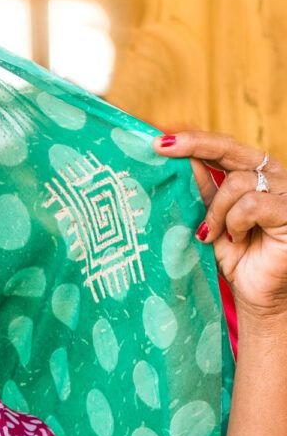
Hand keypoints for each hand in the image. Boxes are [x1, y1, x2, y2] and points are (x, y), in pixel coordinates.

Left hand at [155, 131, 286, 319]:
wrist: (257, 294)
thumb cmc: (238, 258)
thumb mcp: (212, 221)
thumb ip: (204, 192)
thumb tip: (183, 161)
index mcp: (254, 173)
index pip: (224, 147)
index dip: (194, 141)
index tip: (160, 140)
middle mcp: (272, 175)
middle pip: (230, 149)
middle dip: (194, 146)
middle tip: (162, 147)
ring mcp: (284, 191)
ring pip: (236, 183)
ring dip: (217, 213)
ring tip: (219, 236)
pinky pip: (251, 205)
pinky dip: (236, 223)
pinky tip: (239, 239)